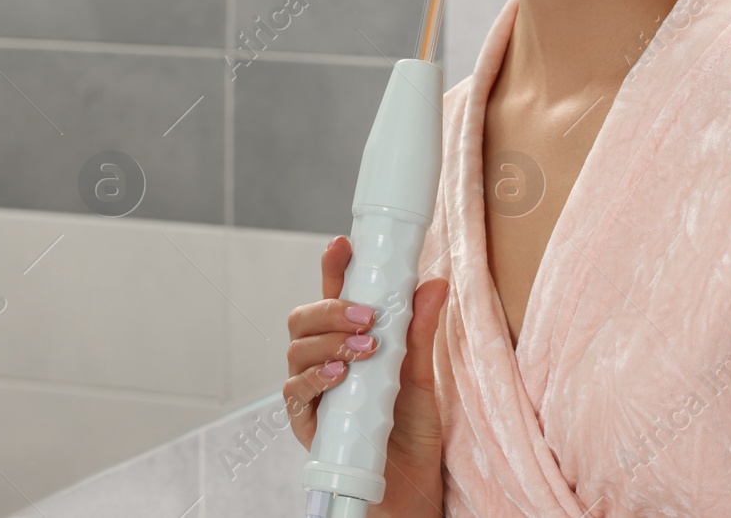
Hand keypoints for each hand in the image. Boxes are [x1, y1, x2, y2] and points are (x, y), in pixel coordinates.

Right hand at [284, 235, 449, 516]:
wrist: (409, 485)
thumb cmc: (410, 431)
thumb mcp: (421, 375)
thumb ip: (420, 332)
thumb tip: (435, 284)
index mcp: (348, 340)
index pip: (333, 295)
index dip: (333, 268)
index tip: (342, 244)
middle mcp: (324, 361)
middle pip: (303, 318)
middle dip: (329, 308)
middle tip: (366, 315)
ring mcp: (312, 390)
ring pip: (296, 350)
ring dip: (328, 341)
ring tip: (364, 348)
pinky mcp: (306, 422)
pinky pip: (295, 392)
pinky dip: (316, 378)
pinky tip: (339, 375)